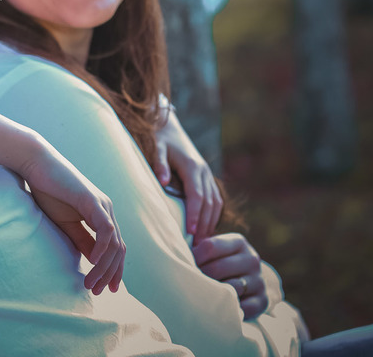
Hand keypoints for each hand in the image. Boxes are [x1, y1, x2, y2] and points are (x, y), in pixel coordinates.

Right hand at [29, 183, 124, 295]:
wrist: (37, 165)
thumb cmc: (48, 191)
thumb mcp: (66, 223)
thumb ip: (82, 241)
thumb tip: (94, 262)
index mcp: (101, 215)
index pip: (115, 248)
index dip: (113, 270)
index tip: (104, 289)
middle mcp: (107, 210)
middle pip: (119, 249)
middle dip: (110, 274)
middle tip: (98, 292)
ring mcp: (103, 205)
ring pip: (114, 244)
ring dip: (104, 267)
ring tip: (91, 284)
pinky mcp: (93, 201)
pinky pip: (106, 230)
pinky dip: (102, 249)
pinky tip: (93, 262)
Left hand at [152, 108, 221, 243]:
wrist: (169, 126)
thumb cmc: (160, 138)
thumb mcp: (157, 147)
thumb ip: (160, 163)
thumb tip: (162, 181)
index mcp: (192, 166)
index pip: (197, 196)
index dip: (195, 215)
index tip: (191, 232)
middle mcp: (203, 171)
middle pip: (209, 203)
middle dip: (205, 224)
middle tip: (198, 246)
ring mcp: (207, 174)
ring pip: (215, 202)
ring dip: (211, 222)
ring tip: (204, 243)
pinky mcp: (206, 177)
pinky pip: (215, 199)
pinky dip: (212, 214)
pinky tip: (206, 228)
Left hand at [192, 234, 268, 319]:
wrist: (251, 283)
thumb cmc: (223, 264)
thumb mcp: (216, 251)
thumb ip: (200, 248)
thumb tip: (175, 249)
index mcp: (239, 242)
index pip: (210, 246)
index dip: (193, 257)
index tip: (185, 265)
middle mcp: (252, 259)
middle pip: (217, 268)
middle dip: (200, 277)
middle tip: (189, 284)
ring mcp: (259, 280)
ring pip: (230, 287)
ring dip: (214, 293)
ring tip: (201, 295)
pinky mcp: (262, 300)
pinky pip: (243, 307)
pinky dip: (230, 309)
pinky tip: (220, 307)